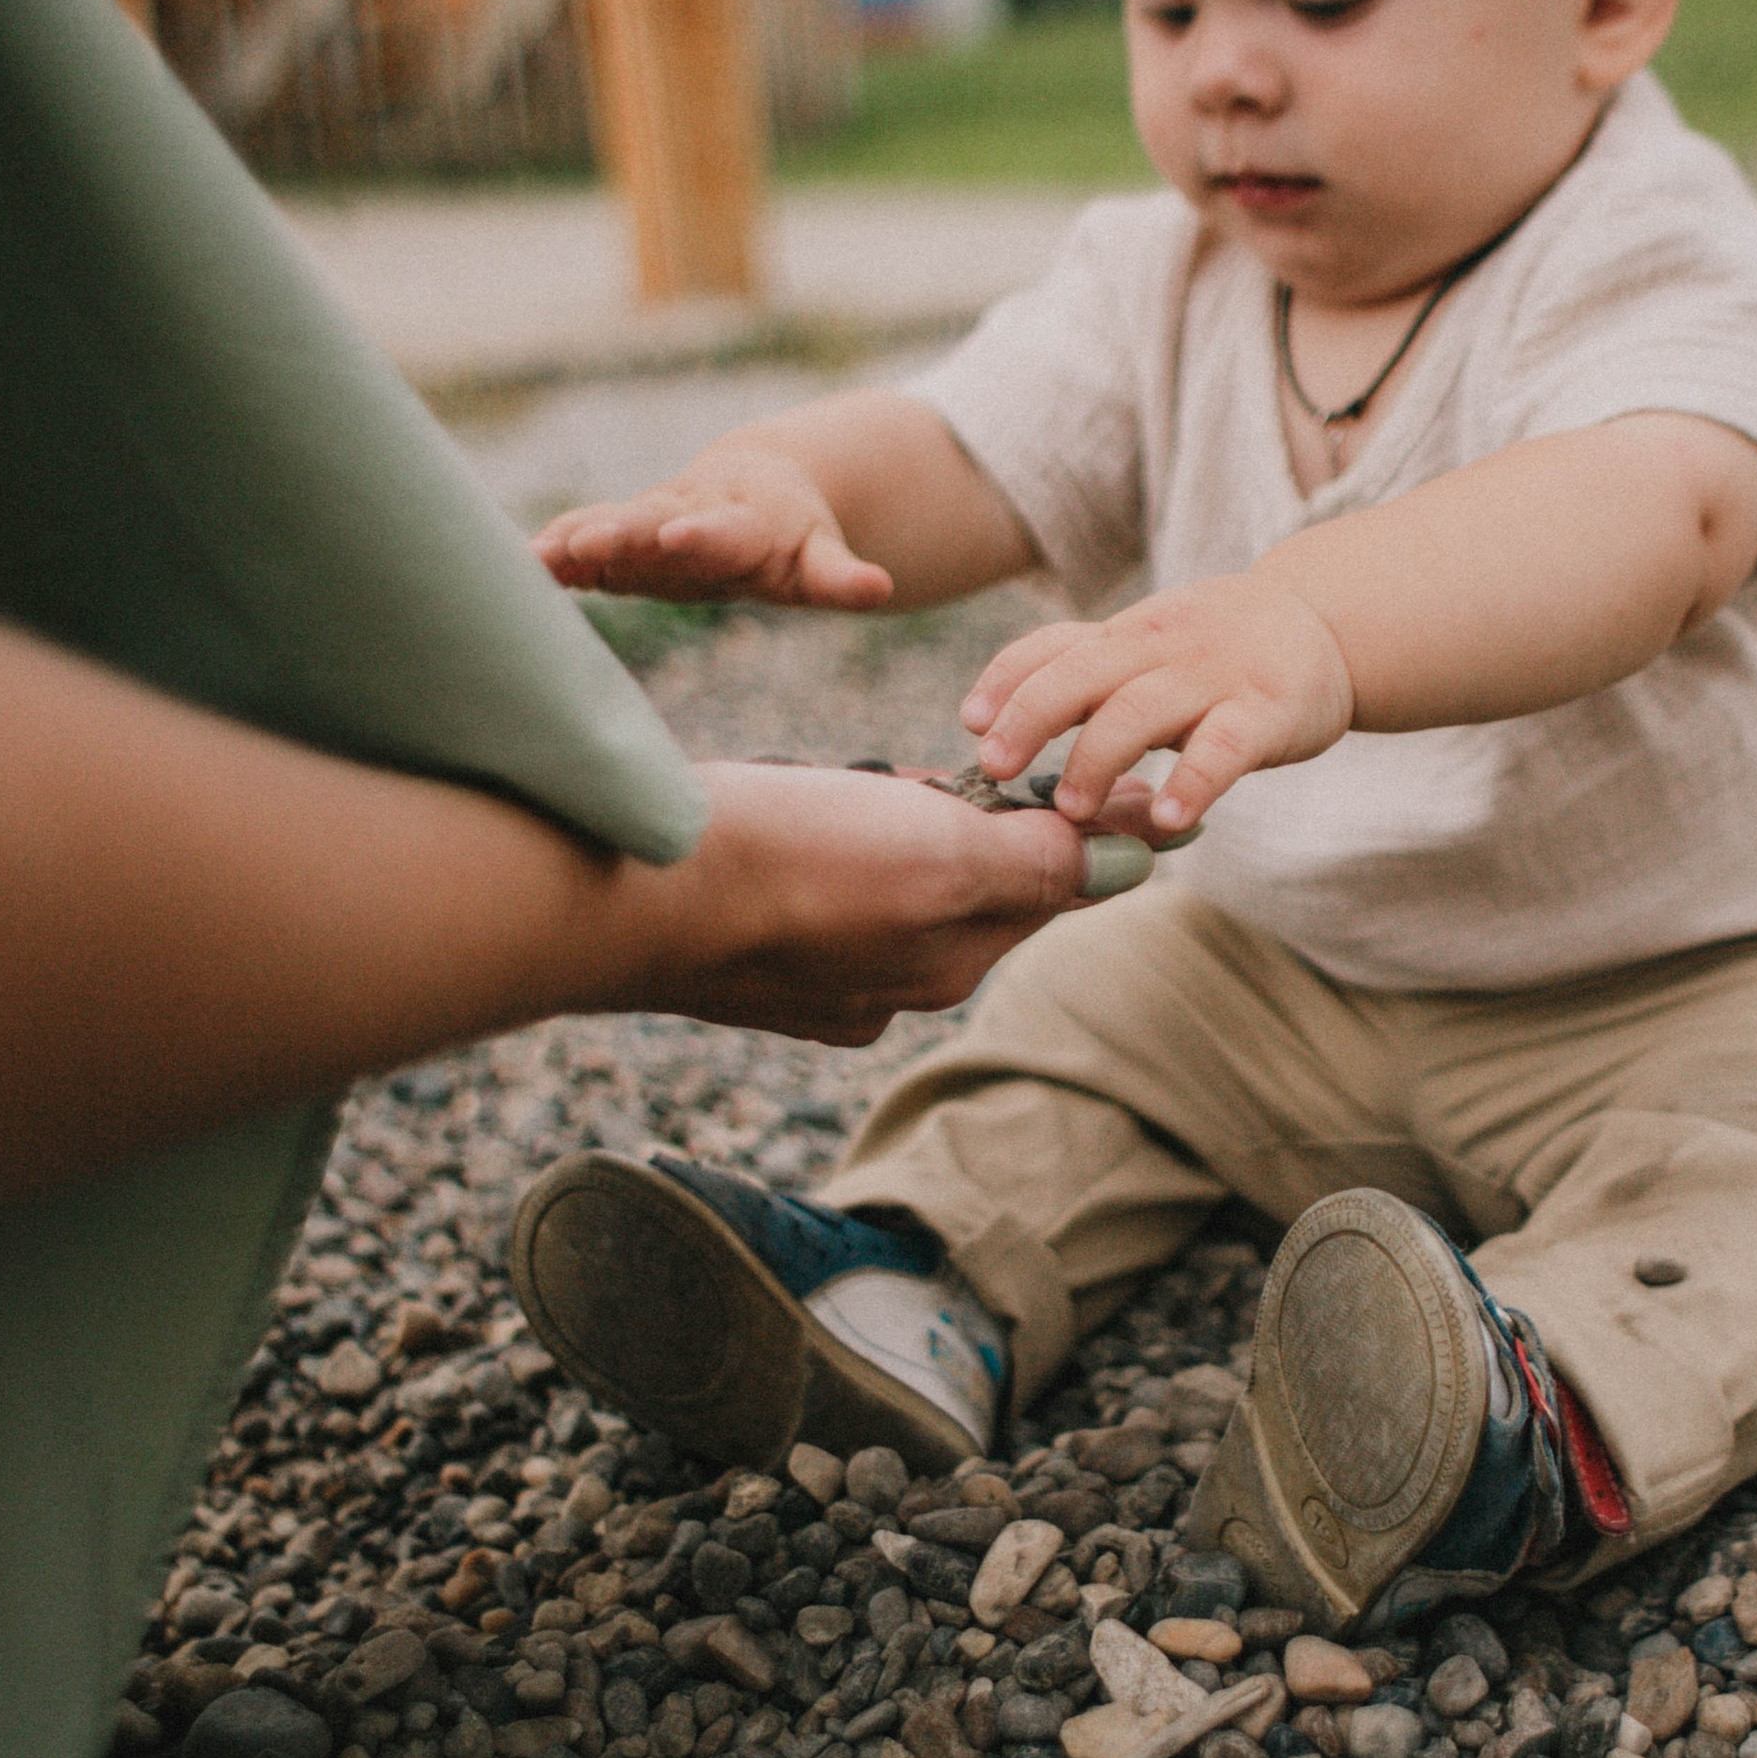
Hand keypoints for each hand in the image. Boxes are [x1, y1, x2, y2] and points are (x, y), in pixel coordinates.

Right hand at [535, 442, 891, 609]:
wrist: (758, 489)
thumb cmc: (792, 540)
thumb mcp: (820, 561)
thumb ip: (840, 577)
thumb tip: (881, 588)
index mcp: (744, 522)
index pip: (724, 530)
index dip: (700, 535)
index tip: (675, 536)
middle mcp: (688, 512)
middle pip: (652, 521)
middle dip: (619, 533)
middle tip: (583, 546)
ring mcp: (648, 520)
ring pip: (608, 525)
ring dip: (572, 541)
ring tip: (534, 559)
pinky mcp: (618, 533)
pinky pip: (578, 537)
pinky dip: (550, 549)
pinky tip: (512, 565)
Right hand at [615, 761, 1121, 1043]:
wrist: (619, 894)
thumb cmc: (786, 864)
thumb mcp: (942, 855)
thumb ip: (1038, 861)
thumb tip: (1137, 863)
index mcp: (949, 963)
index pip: (1050, 886)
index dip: (1068, 819)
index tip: (1083, 775)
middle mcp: (889, 984)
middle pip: (971, 884)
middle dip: (964, 818)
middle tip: (935, 773)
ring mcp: (815, 976)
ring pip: (891, 880)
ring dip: (889, 821)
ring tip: (857, 787)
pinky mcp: (750, 955)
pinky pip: (820, 887)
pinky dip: (826, 839)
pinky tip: (796, 813)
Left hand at [960, 571, 1355, 832]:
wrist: (1327, 626)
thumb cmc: (1216, 650)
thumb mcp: (1148, 648)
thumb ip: (1082, 677)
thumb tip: (990, 729)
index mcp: (1126, 635)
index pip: (1054, 645)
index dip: (1007, 679)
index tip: (969, 722)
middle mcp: (1162, 648)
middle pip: (1083, 674)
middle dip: (1031, 717)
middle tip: (993, 768)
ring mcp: (1214, 679)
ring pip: (1142, 710)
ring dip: (1098, 758)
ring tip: (1070, 809)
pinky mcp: (1266, 713)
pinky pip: (1224, 749)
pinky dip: (1193, 783)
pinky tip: (1166, 819)